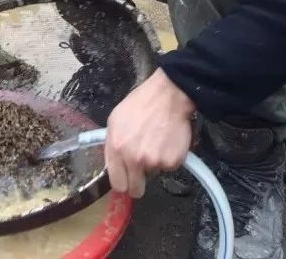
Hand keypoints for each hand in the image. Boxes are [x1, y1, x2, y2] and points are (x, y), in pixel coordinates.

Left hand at [105, 68, 194, 197]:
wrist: (167, 97)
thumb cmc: (139, 105)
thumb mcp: (115, 121)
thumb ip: (112, 146)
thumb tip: (113, 166)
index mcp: (117, 149)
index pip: (117, 183)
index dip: (122, 184)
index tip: (126, 181)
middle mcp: (134, 159)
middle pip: (136, 189)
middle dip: (138, 182)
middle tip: (142, 168)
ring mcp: (154, 162)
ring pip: (153, 174)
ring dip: (153, 163)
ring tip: (155, 141)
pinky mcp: (172, 162)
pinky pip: (168, 167)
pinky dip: (168, 158)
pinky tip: (166, 140)